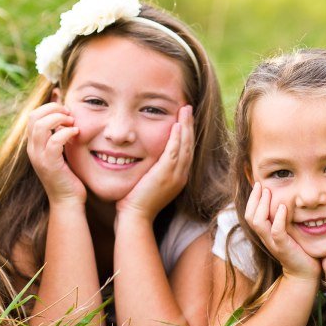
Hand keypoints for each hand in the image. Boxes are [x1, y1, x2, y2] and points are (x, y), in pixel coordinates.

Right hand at [26, 101, 85, 204]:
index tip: (66, 111)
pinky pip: (54, 141)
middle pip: (34, 116)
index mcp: (33, 145)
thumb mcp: (61, 151)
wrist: (68, 201)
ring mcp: (39, 157)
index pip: (33, 116)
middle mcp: (32, 150)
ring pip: (41, 126)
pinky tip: (76, 133)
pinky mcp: (50, 165)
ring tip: (73, 122)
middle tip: (70, 113)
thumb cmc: (68, 175)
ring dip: (59, 118)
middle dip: (53, 109)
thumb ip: (59, 134)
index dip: (49, 107)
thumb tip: (67, 114)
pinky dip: (66, 132)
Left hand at [117, 105, 192, 221]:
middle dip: (189, 125)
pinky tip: (176, 124)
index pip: (186, 150)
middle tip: (188, 108)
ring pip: (185, 146)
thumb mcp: (148, 182)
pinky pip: (175, 152)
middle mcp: (181, 176)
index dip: (186, 133)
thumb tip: (146, 157)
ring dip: (185, 126)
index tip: (184, 118)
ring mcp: (175, 175)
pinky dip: (177, 137)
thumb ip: (151, 169)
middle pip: (190, 145)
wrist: (135, 217)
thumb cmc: (136, 202)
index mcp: (178, 177)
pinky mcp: (166, 174)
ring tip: (185, 110)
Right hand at [245, 180, 320, 280]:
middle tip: (260, 184)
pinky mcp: (283, 248)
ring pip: (258, 223)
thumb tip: (287, 200)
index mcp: (265, 233)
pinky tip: (283, 207)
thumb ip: (285, 219)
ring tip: (268, 192)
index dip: (252, 199)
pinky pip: (276, 232)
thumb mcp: (289, 231)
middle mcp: (266, 238)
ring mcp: (273, 243)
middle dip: (254, 199)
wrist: (305, 273)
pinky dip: (278, 218)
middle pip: (250, 216)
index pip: (250, 214)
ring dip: (262, 205)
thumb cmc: (300, 251)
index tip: (259, 184)